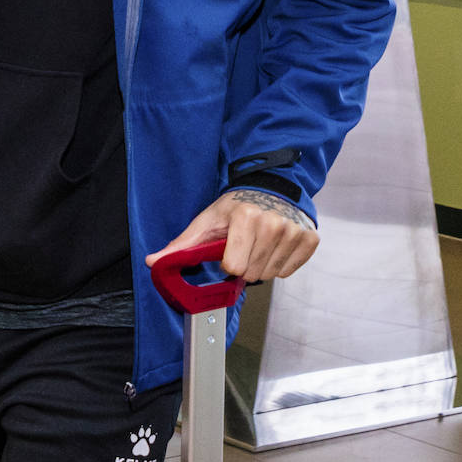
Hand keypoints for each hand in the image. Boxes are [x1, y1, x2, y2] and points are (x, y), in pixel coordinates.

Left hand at [145, 189, 318, 282]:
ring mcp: (294, 232)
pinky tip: (274, 246)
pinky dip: (280, 264)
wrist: (271, 187)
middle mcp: (273, 224)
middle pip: (253, 274)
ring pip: (271, 274)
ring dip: (262, 265)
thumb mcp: (207, 220)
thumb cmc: (236, 205)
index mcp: (246, 218)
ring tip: (259, 245)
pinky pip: (289, 272)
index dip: (227, 263)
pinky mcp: (309, 239)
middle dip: (245, 265)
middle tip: (244, 247)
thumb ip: (182, 244)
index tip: (228, 250)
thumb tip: (152, 262)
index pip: (234, 267)